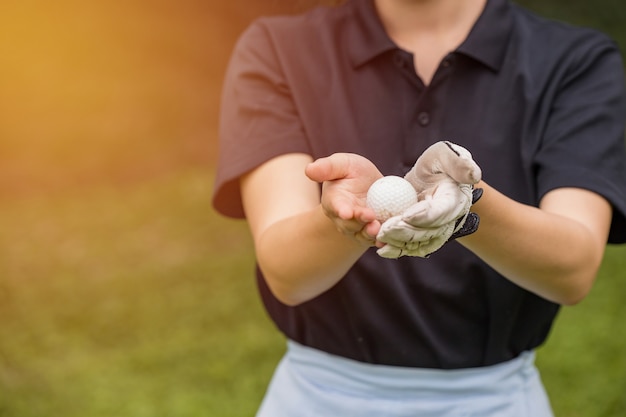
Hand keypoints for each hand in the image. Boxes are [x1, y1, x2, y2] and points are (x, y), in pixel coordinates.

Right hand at [306, 153, 382, 245]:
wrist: (369, 187)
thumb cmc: (351, 172)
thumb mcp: (342, 164)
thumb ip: (327, 167)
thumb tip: (308, 170)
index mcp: (334, 200)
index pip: (335, 206)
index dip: (341, 209)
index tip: (346, 212)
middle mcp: (344, 218)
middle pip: (349, 224)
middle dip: (359, 221)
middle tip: (370, 216)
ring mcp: (358, 228)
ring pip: (362, 234)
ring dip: (370, 233)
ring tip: (377, 228)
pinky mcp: (372, 233)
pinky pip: (376, 239)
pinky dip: (382, 241)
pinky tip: (387, 240)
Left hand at [376, 141, 481, 257]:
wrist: (435, 175)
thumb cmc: (440, 162)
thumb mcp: (447, 155)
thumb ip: (459, 162)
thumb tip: (474, 175)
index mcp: (455, 200)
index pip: (441, 211)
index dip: (424, 215)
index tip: (405, 216)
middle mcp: (449, 219)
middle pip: (428, 232)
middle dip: (406, 233)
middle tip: (384, 230)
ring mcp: (436, 230)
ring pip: (420, 244)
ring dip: (400, 245)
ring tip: (380, 241)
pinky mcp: (424, 235)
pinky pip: (412, 246)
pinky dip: (398, 250)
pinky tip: (381, 249)